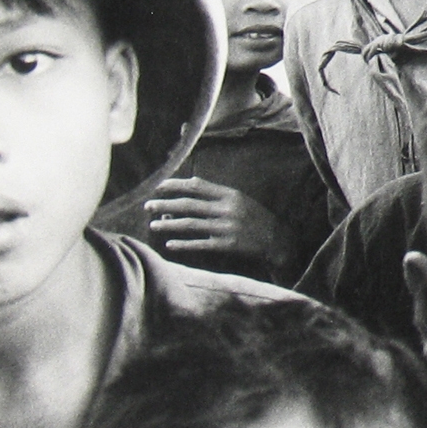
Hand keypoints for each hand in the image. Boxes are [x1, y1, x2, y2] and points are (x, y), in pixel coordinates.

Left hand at [144, 177, 290, 266]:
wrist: (278, 240)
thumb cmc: (255, 217)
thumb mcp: (240, 198)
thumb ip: (216, 191)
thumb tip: (190, 182)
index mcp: (230, 195)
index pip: (196, 186)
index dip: (175, 185)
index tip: (158, 187)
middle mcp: (227, 210)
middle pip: (189, 205)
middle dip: (165, 205)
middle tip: (148, 206)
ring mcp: (227, 228)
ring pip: (191, 225)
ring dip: (169, 225)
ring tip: (154, 226)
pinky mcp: (227, 245)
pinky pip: (200, 244)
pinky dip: (184, 244)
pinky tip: (170, 244)